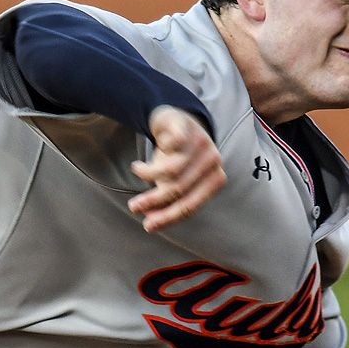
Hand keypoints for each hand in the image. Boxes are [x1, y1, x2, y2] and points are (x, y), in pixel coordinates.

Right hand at [127, 105, 225, 232]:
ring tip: (137, 171)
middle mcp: (213, 161)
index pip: (191, 205)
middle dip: (153, 201)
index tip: (147, 226)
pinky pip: (171, 145)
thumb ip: (167, 201)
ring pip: (172, 170)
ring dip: (149, 174)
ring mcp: (202, 142)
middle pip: (180, 189)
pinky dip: (153, 154)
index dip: (168, 217)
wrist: (178, 122)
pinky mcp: (187, 127)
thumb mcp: (175, 182)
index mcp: (215, 179)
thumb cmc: (177, 158)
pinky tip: (143, 159)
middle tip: (133, 206)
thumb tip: (150, 223)